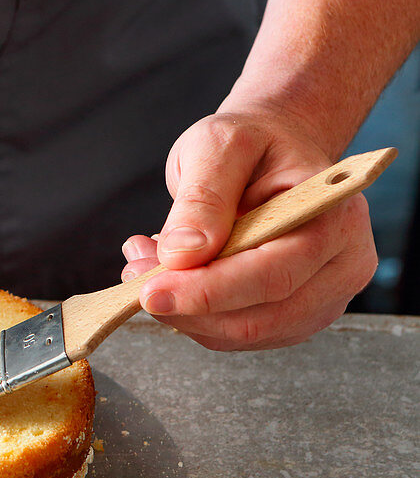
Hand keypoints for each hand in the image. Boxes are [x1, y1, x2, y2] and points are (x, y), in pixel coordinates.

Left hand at [120, 110, 377, 350]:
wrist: (272, 150)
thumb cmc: (253, 143)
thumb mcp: (219, 145)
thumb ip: (202, 198)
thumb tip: (184, 255)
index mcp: (332, 218)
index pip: (272, 276)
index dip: (207, 292)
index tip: (150, 292)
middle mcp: (341, 265)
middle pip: (258, 318)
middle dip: (185, 304)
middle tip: (135, 271)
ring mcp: (322, 298)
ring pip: (241, 333)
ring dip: (182, 311)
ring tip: (148, 262)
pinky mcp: (294, 315)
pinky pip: (234, 333)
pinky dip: (192, 313)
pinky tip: (172, 275)